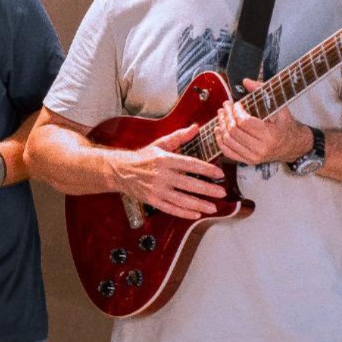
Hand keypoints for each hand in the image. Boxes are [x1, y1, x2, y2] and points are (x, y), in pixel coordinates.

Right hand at [111, 123, 228, 219]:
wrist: (120, 171)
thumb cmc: (142, 157)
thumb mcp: (160, 144)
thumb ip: (179, 137)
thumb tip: (195, 128)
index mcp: (164, 159)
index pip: (190, 164)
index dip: (206, 169)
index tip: (219, 173)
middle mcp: (161, 175)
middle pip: (189, 184)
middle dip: (207, 190)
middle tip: (221, 193)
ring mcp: (156, 190)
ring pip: (181, 199)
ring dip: (199, 204)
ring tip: (213, 207)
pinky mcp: (152, 200)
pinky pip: (171, 208)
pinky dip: (184, 213)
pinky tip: (196, 214)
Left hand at [216, 79, 312, 165]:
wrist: (293, 145)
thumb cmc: (286, 126)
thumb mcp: (279, 107)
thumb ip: (262, 92)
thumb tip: (246, 81)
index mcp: (270, 135)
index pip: (244, 122)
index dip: (236, 111)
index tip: (236, 104)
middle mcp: (260, 148)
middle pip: (234, 131)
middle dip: (227, 116)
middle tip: (226, 106)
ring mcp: (253, 157)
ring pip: (228, 141)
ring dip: (222, 126)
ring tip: (221, 115)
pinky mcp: (248, 161)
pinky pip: (228, 152)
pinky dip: (220, 140)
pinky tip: (218, 130)